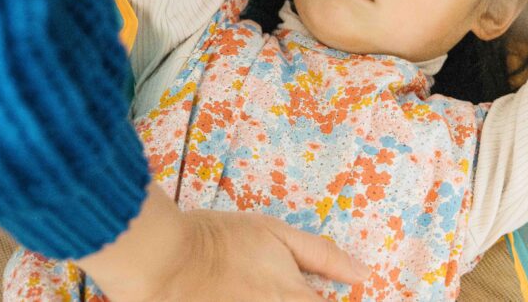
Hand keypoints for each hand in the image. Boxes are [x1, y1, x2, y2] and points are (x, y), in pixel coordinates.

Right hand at [77, 183, 369, 301]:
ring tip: (250, 287)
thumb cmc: (220, 240)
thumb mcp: (274, 234)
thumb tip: (363, 273)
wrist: (164, 259)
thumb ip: (322, 256)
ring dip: (270, 301)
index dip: (334, 301)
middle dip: (298, 299)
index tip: (323, 293)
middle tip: (270, 284)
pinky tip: (235, 294)